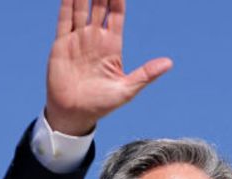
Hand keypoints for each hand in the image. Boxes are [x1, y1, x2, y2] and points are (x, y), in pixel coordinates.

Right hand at [44, 0, 172, 135]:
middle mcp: (95, 39)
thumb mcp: (127, 90)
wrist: (74, 114)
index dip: (118, 0)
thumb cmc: (101, 104)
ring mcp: (78, 40)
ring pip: (81, 9)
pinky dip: (66, 5)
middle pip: (99, 7)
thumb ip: (146, 74)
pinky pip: (64, 20)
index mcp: (112, 47)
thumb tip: (169, 63)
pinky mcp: (62, 44)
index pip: (117, 16)